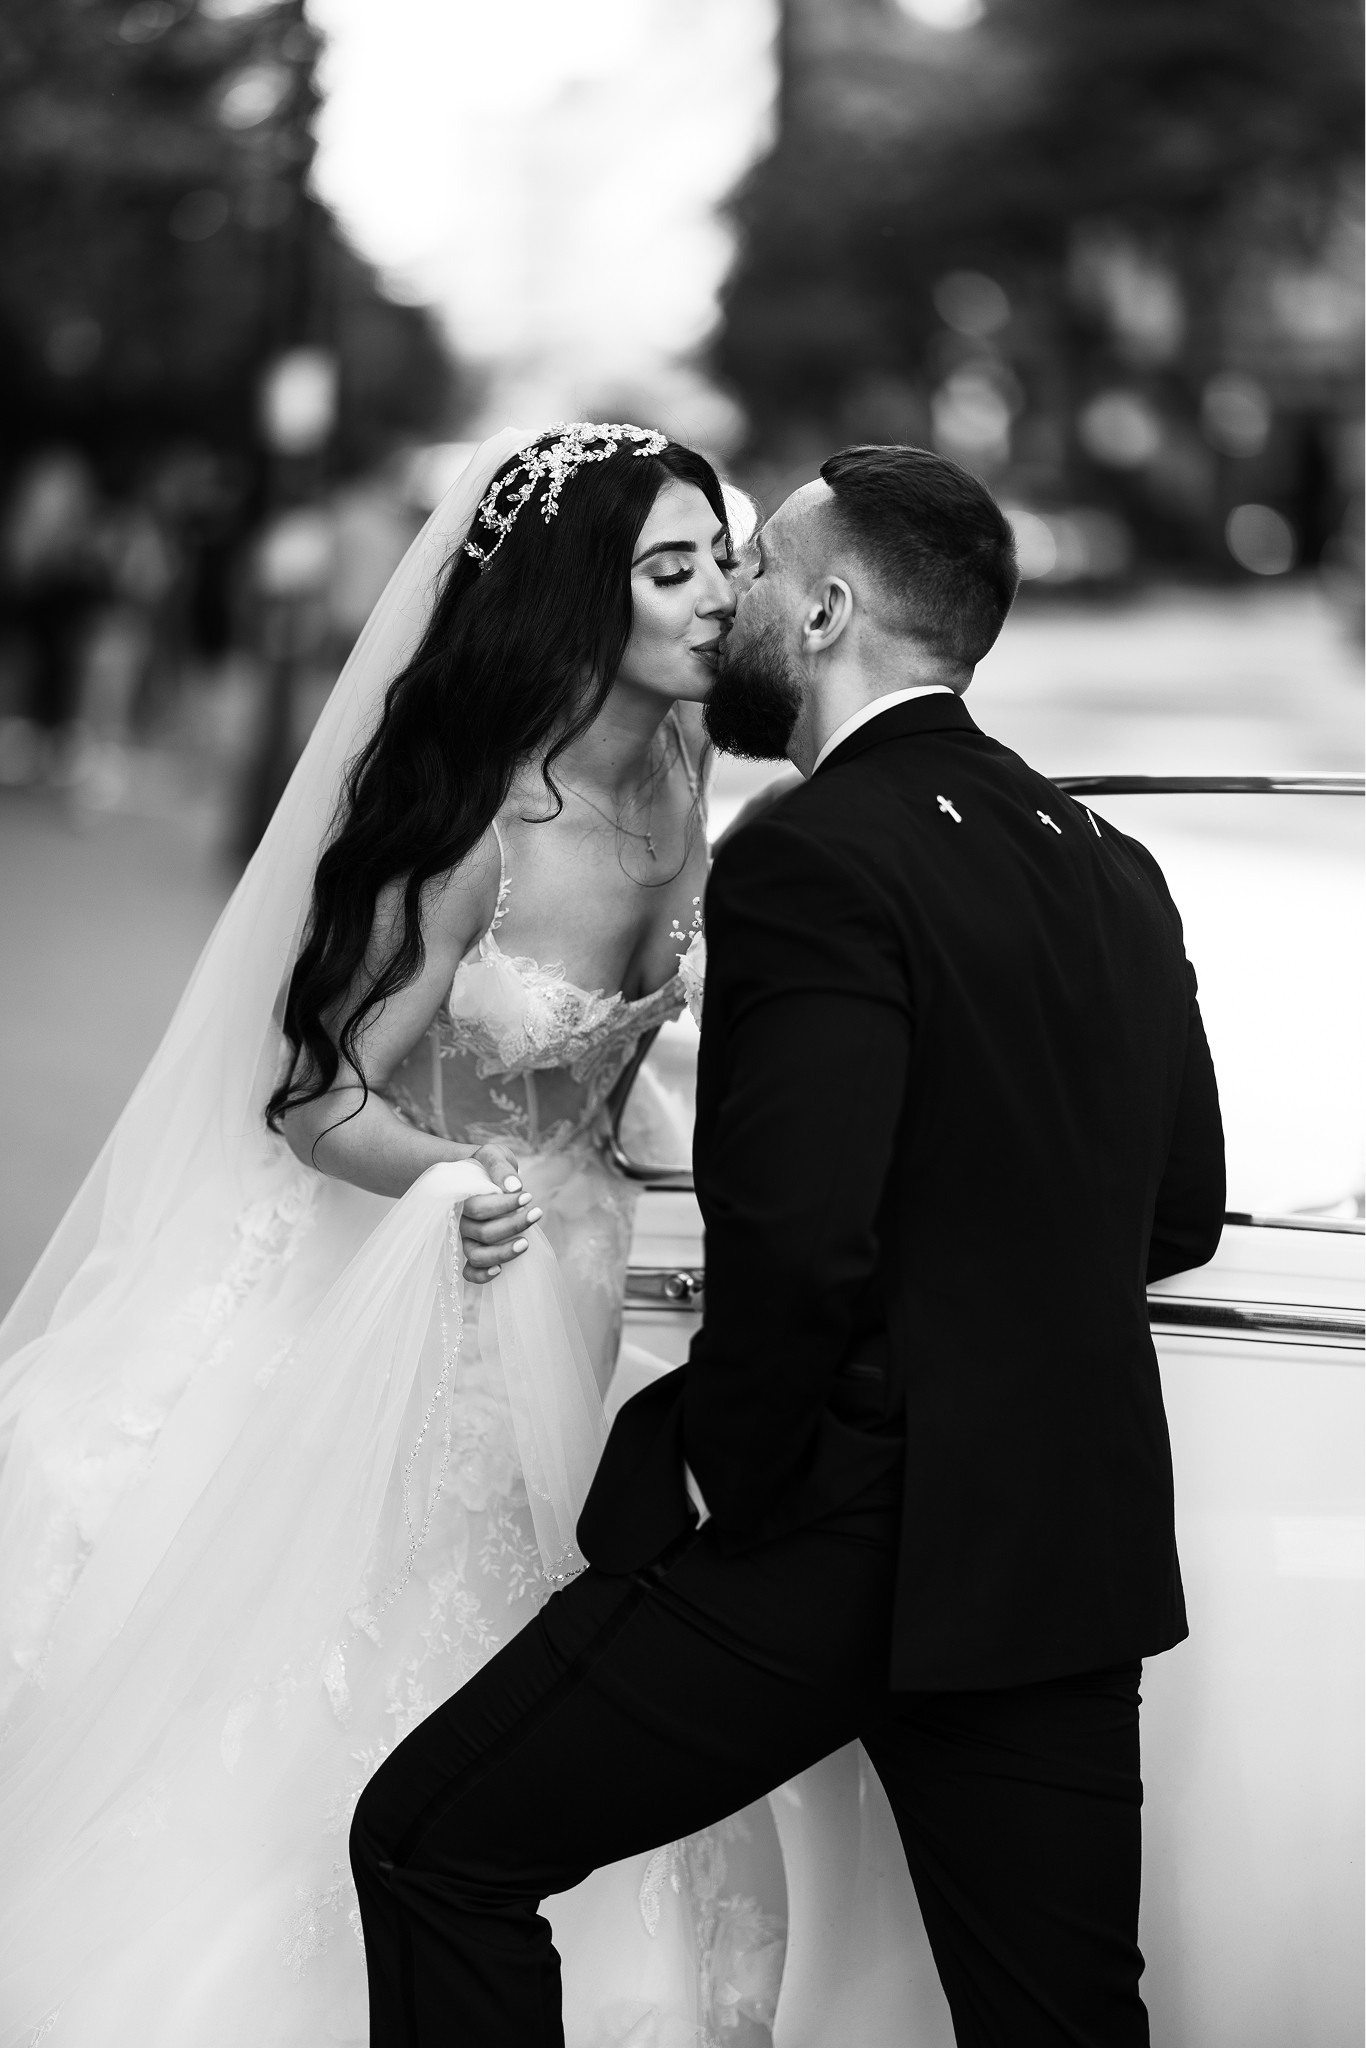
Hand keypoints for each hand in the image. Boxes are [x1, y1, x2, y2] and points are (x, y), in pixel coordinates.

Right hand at [459, 1143, 542, 1284]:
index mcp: (459, 1197)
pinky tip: (500, 1270)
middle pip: (482, 1232)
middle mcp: (458, 1221)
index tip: (528, 1196)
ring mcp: (464, 1238)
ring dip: (502, 1253)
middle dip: (513, 1225)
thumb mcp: (492, 1154)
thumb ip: (499, 1167)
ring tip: (526, 1243)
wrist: (478, 1173)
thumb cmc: (486, 1164)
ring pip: (476, 1255)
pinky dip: (481, 1276)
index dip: (504, 1205)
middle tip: (537, 1212)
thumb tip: (514, 1187)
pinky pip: (469, 1272)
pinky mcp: (471, 1251)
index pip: (478, 1208)